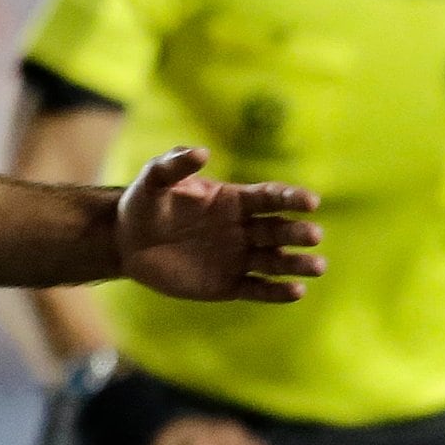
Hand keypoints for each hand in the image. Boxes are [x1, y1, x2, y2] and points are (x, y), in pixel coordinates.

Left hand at [115, 147, 321, 304]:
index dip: (291, 199)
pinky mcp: (229, 285)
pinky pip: (258, 288)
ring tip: (317, 267)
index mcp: (235, 201)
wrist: (126, 244)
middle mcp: (244, 229)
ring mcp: (238, 258)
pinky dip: (277, 291)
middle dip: (298, 232)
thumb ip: (173, 165)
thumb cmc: (143, 206)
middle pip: (279, 230)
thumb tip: (202, 152)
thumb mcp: (153, 181)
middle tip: (314, 236)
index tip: (310, 202)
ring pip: (276, 260)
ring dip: (297, 264)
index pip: (270, 198)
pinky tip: (296, 291)